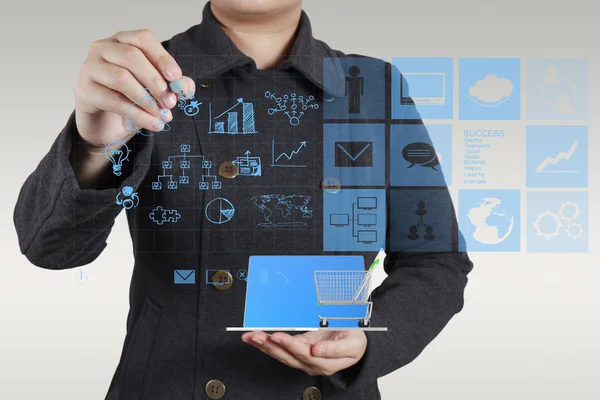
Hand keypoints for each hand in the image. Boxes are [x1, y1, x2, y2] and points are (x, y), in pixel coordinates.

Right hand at [75, 29, 194, 148]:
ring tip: (163, 115)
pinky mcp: (84, 90)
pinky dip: (138, 114)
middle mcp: (102, 49)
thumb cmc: (130, 100)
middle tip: (171, 102)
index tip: (176, 78)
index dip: (162, 58)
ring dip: (147, 99)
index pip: (143, 39)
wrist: (104, 126)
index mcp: (122, 41)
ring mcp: (90, 68)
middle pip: (132, 56)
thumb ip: (173, 85)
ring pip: (122, 78)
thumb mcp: (156, 91)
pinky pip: (114, 101)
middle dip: (156, 81)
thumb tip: (184, 87)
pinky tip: (153, 124)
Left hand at [242, 329, 366, 375]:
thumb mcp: (353, 344)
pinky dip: (267, 343)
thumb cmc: (355, 342)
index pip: (304, 354)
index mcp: (324, 362)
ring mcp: (303, 357)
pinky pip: (280, 349)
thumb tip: (317, 351)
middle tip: (258, 336)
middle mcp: (311, 362)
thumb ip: (335, 349)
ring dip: (264, 346)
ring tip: (251, 337)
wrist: (356, 343)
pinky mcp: (299, 349)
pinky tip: (257, 338)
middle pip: (287, 356)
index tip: (279, 336)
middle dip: (270, 346)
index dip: (290, 345)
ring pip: (280, 354)